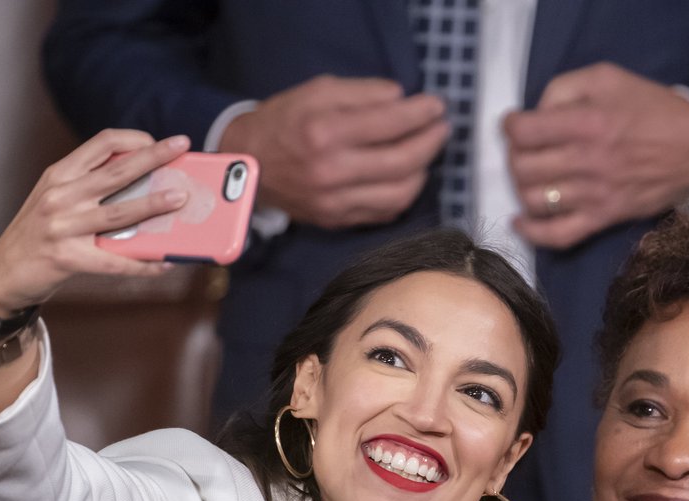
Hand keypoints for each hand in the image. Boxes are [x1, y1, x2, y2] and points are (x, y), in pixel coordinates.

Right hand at [0, 129, 191, 315]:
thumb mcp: (55, 198)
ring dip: (154, 204)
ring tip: (181, 198)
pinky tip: (165, 264)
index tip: (157, 142)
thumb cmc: (39, 233)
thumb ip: (88, 186)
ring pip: (119, 212)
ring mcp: (62, 226)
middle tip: (181, 145)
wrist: (3, 272)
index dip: (134, 139)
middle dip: (153, 157)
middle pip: (116, 172)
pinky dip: (143, 264)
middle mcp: (60, 196)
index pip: (101, 144)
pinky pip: (115, 261)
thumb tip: (143, 183)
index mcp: (59, 175)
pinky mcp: (68, 258)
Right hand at [220, 76, 449, 228]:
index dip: (420, 113)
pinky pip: (385, 213)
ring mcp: (335, 202)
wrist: (246, 163)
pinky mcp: (337, 221)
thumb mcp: (316, 91)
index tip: (437, 106)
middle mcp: (331, 171)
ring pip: (399, 194)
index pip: (388, 123)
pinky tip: (408, 177)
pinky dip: (404, 195)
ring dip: (422, 171)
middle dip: (430, 143)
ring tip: (426, 153)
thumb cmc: (283, 120)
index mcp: (324, 132)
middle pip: (401, 161)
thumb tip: (400, 98)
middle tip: (441, 129)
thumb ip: (361, 92)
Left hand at [504, 63, 688, 249]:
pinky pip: (558, 236)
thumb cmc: (651, 109)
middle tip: (524, 150)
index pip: (524, 131)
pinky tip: (520, 221)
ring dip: (521, 188)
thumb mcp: (608, 77)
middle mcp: (586, 161)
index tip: (515, 124)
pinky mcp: (604, 219)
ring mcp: (594, 195)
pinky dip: (532, 233)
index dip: (510, 126)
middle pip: (522, 167)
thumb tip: (536, 113)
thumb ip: (564, 88)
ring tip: (530, 177)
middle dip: (514, 156)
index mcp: (587, 122)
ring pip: (534, 200)